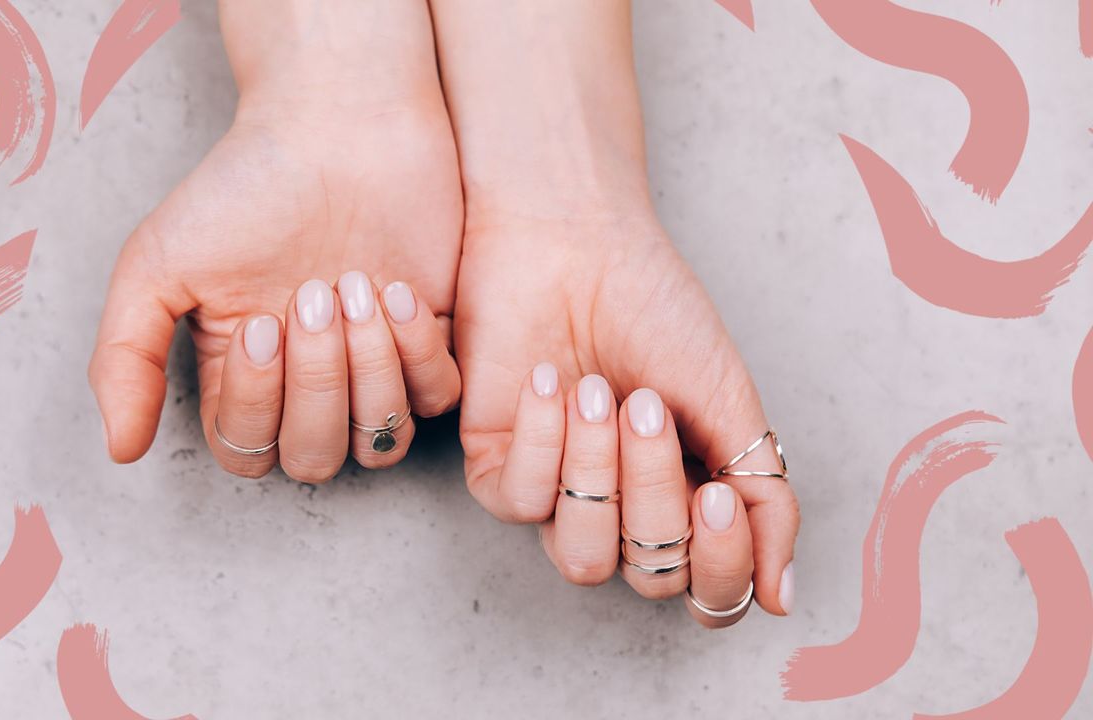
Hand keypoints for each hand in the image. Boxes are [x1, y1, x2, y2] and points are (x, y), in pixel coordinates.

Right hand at [88, 0, 462, 480]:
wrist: (337, 120)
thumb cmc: (244, 185)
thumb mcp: (156, 263)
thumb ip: (124, 358)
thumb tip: (120, 451)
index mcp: (242, 375)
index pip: (246, 449)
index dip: (256, 404)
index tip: (261, 320)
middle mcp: (308, 383)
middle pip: (314, 458)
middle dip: (317, 384)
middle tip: (314, 293)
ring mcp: (372, 367)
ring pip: (380, 441)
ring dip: (369, 370)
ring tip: (356, 283)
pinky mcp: (432, 342)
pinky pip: (436, 397)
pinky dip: (420, 353)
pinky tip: (399, 289)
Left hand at [457, 216, 799, 626]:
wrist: (573, 237)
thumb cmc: (654, 309)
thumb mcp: (731, 402)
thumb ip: (765, 499)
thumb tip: (782, 595)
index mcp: (686, 497)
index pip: (709, 592)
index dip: (720, 564)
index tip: (720, 493)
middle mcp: (623, 508)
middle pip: (649, 576)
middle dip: (654, 492)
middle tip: (647, 404)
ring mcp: (559, 492)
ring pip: (581, 556)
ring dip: (599, 471)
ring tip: (600, 390)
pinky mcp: (495, 466)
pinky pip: (520, 502)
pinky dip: (543, 441)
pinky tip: (549, 379)